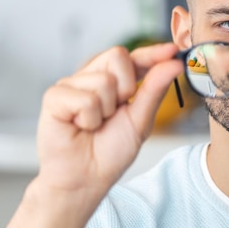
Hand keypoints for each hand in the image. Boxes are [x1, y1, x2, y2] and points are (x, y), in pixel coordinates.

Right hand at [35, 43, 182, 196]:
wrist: (86, 178)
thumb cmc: (110, 151)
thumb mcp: (141, 119)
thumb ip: (155, 89)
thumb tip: (174, 63)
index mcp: (116, 81)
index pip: (135, 57)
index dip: (152, 53)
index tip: (172, 50)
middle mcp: (93, 77)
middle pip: (118, 56)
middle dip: (126, 87)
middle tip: (115, 111)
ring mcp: (72, 85)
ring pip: (103, 80)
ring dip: (105, 110)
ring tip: (95, 124)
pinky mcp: (54, 96)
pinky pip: (84, 98)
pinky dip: (88, 119)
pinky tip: (79, 127)